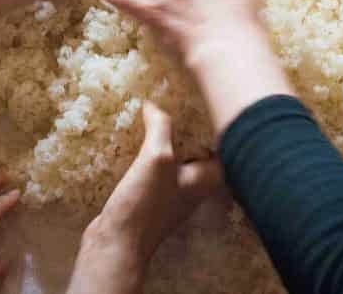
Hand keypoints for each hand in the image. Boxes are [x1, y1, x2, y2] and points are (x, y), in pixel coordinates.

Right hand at [73, 103, 221, 291]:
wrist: (116, 244)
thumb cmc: (144, 204)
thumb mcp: (156, 158)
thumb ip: (161, 127)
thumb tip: (152, 104)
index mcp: (206, 178)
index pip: (226, 145)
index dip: (223, 122)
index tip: (214, 98)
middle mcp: (195, 185)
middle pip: (203, 148)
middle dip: (195, 125)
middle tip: (185, 99)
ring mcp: (174, 191)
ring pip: (180, 156)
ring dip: (173, 137)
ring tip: (164, 109)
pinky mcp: (153, 195)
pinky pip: (159, 165)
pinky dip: (154, 150)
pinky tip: (141, 136)